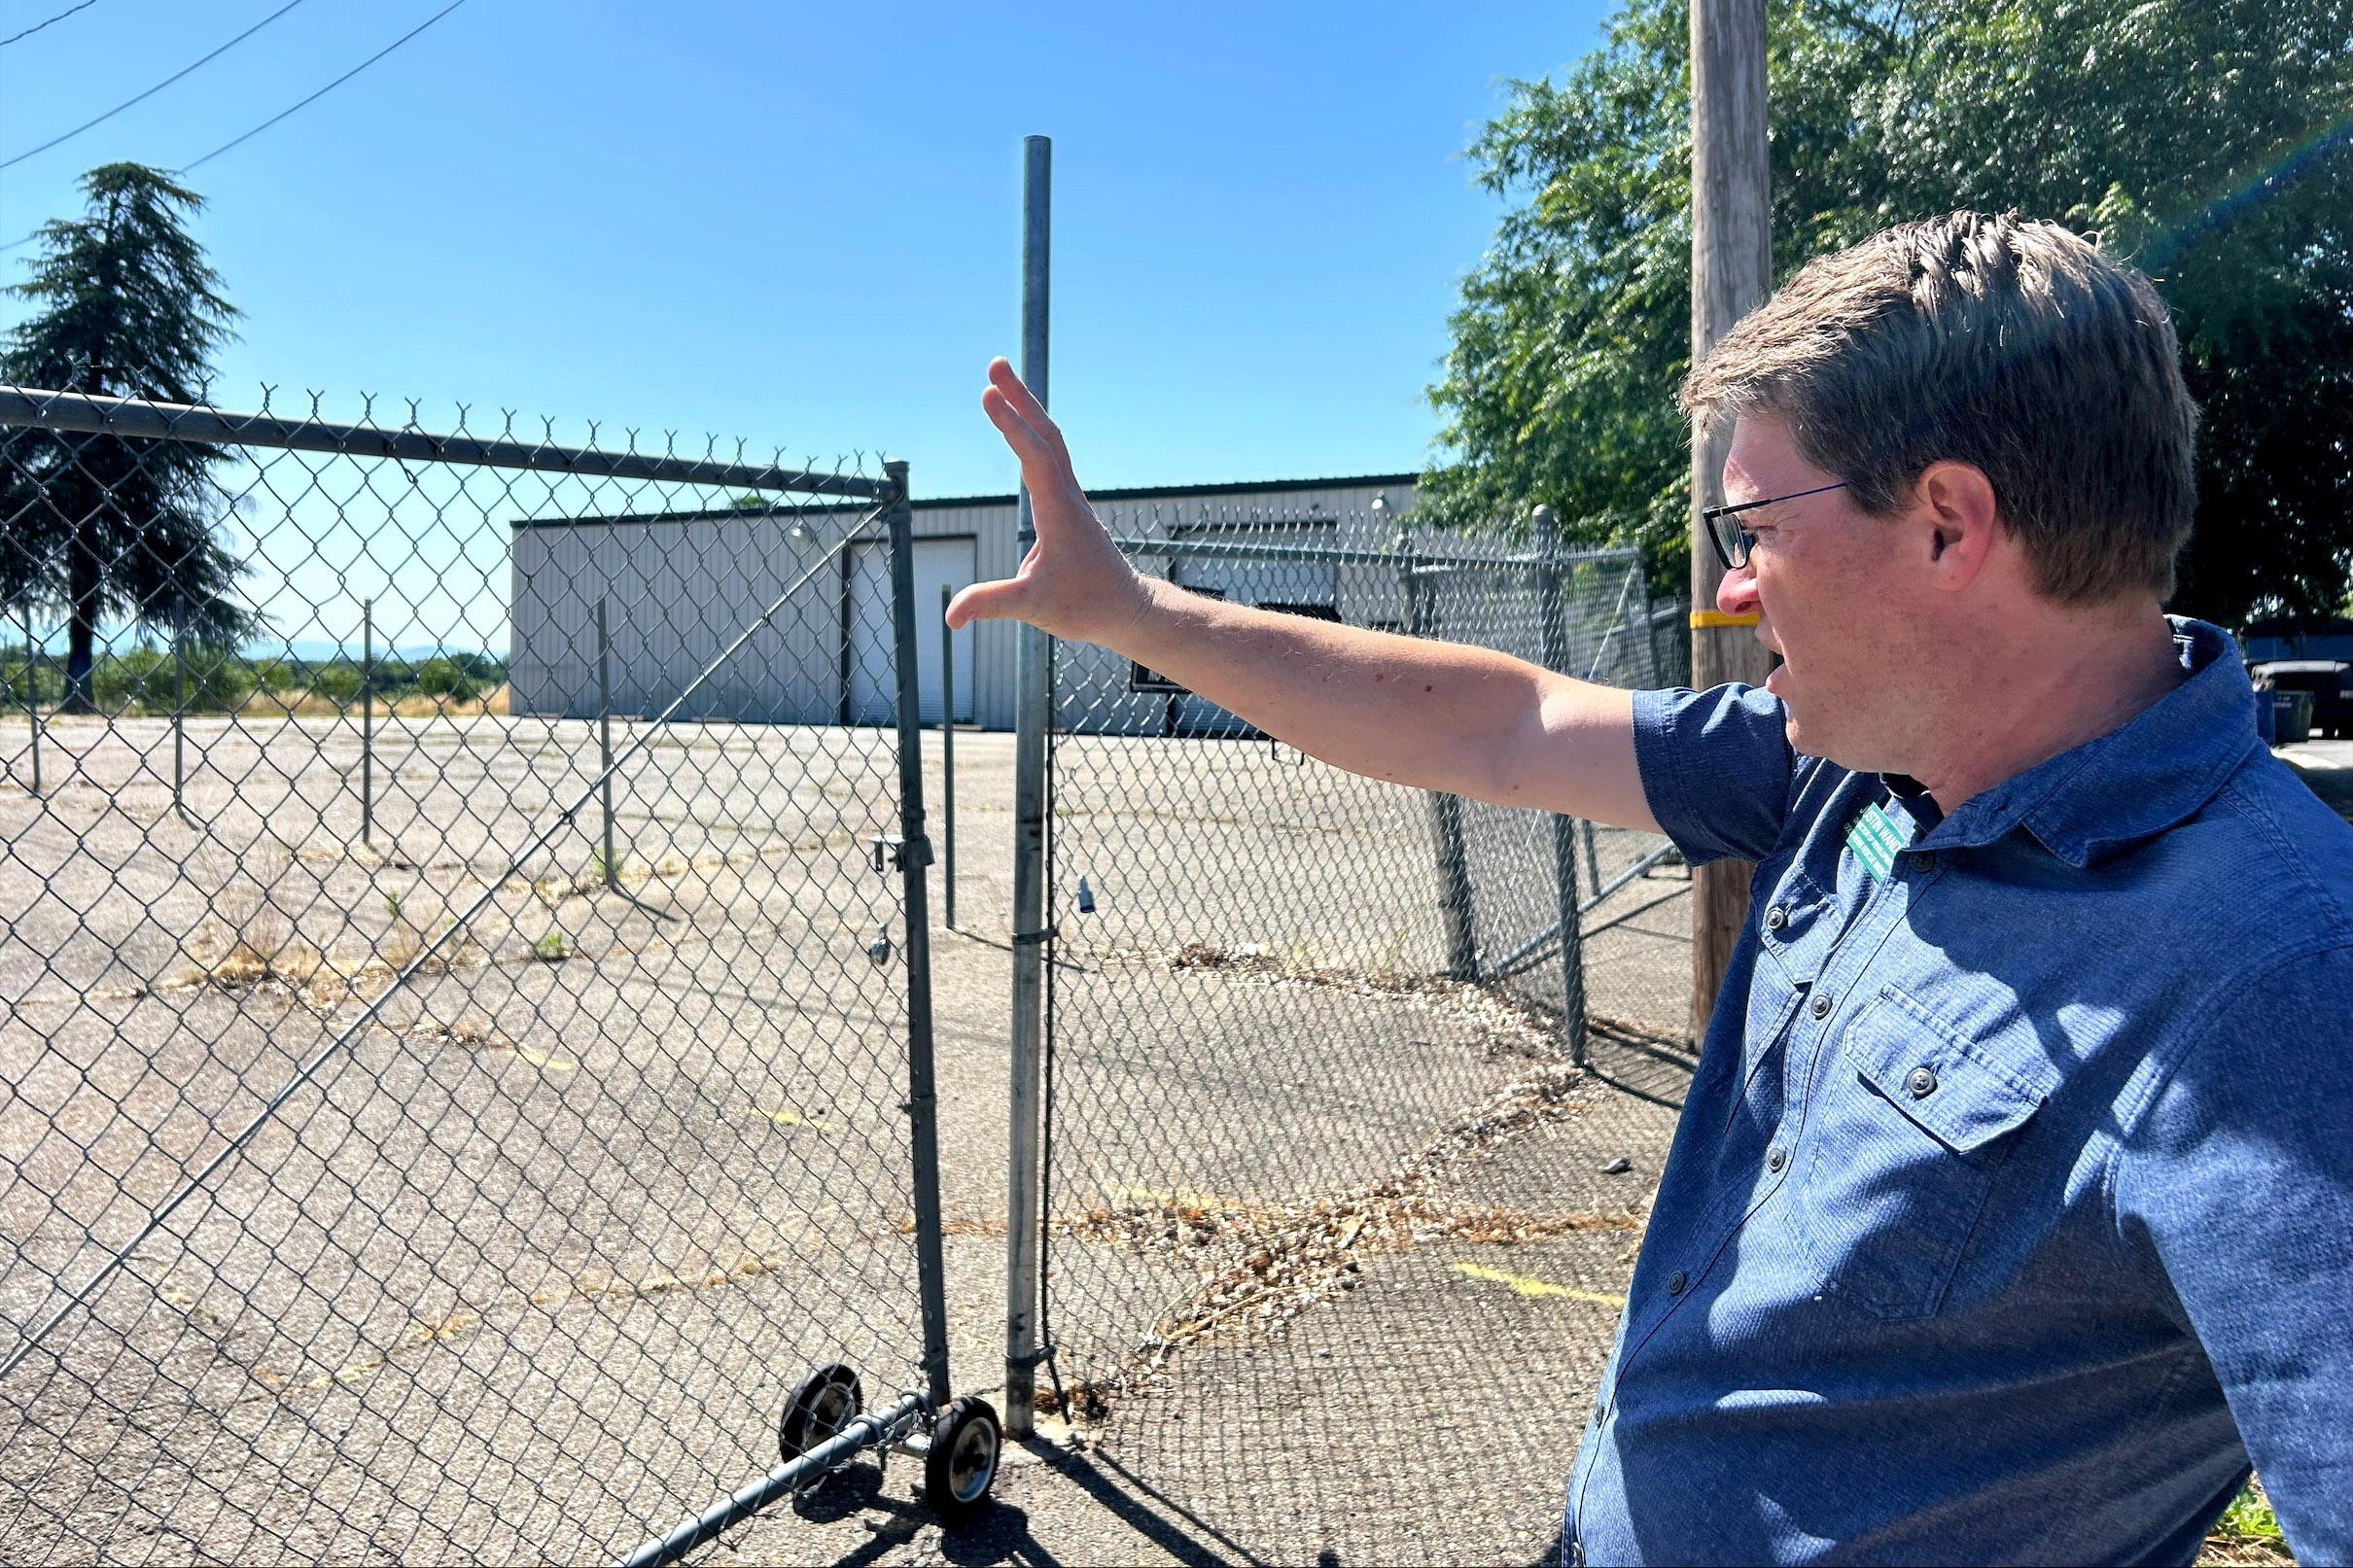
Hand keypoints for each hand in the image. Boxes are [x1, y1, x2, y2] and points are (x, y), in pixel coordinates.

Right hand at [945, 358, 1151, 646]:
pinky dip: (1031, 431)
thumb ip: (992, 603)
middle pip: (1046, 434)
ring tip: (999, 381)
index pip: (1035, 458)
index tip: (988, 394)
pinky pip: (1049, 455)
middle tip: (994, 365)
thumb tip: (951, 616)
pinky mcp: (1067, 502)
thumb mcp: (1034, 607)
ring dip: (1026, 408)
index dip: (1012, 425)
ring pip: (1050, 440)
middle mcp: (1067, 495)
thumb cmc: (1084, 605)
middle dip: (1021, 398)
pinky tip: (1018, 423)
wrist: (1125, 607)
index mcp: (1060, 512)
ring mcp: (1069, 496)